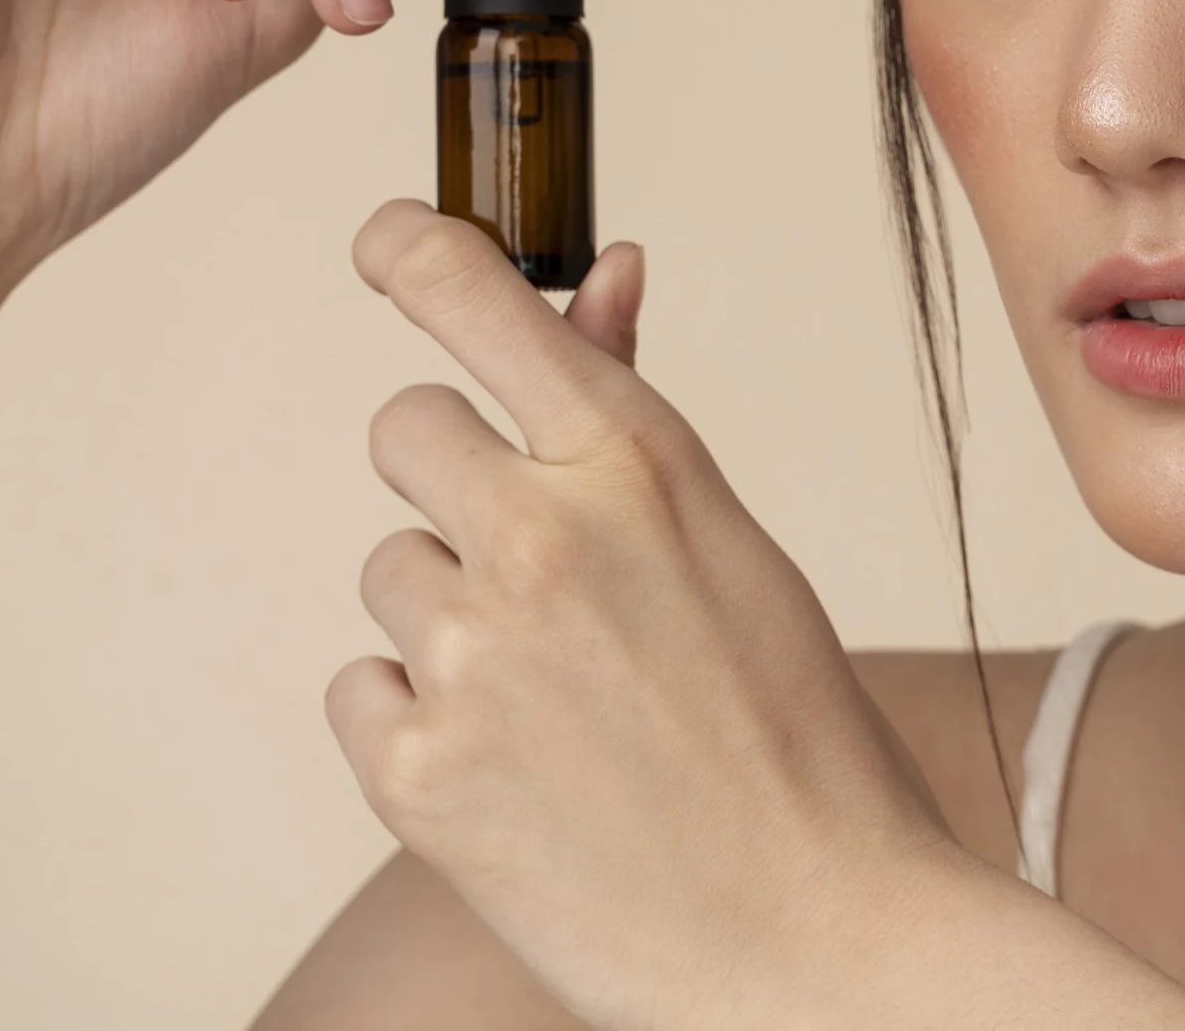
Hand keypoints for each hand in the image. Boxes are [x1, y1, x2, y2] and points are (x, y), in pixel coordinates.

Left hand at [329, 201, 959, 1030]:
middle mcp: (541, 535)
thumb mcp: (736, 548)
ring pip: (389, 569)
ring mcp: (468, 653)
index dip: (414, 252)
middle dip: (455, 483)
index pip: (478, 300)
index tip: (385, 244)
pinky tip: (520, 770)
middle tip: (537, 572)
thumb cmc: (804, 743)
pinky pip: (361, 690)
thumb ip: (635, 412)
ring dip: (448, 619)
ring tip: (563, 705)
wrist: (823, 941)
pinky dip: (420, 726)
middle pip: (404, 430)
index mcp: (639, 463)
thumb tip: (604, 273)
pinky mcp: (414, 770)